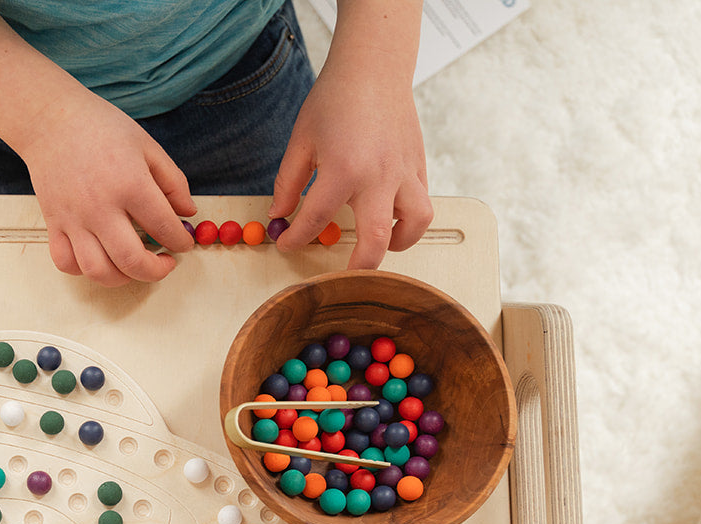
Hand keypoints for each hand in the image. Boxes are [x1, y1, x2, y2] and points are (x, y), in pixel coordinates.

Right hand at [17, 92, 196, 285]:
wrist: (50, 119)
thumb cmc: (100, 127)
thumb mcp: (147, 146)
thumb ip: (172, 181)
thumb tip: (188, 212)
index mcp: (130, 184)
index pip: (164, 228)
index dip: (180, 242)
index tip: (183, 244)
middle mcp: (101, 208)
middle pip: (132, 261)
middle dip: (156, 271)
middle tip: (164, 263)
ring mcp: (74, 219)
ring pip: (98, 271)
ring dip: (122, 278)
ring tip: (133, 265)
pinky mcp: (54, 224)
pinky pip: (66, 263)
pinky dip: (84, 270)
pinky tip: (100, 257)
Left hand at [269, 64, 431, 267]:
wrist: (374, 68)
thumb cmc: (336, 99)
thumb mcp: (302, 140)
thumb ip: (288, 182)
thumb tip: (279, 216)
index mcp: (344, 171)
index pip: (316, 220)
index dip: (296, 238)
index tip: (287, 244)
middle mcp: (379, 177)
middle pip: (376, 241)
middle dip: (359, 268)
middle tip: (345, 278)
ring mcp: (404, 172)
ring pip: (416, 223)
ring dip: (399, 242)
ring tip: (381, 243)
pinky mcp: (419, 165)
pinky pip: (421, 201)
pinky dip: (408, 215)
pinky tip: (389, 213)